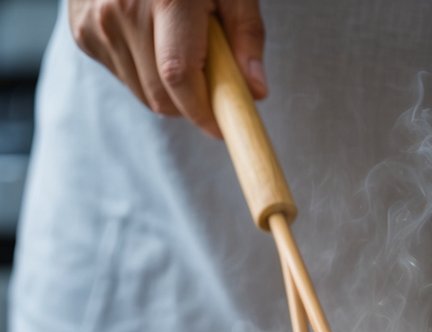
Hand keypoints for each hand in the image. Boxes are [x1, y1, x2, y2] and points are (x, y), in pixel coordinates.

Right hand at [68, 0, 266, 136]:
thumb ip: (246, 35)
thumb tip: (255, 91)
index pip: (180, 77)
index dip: (203, 112)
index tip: (223, 125)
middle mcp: (123, 9)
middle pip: (161, 95)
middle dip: (190, 104)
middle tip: (209, 81)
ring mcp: (97, 22)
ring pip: (143, 93)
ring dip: (168, 89)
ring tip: (178, 45)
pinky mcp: (83, 32)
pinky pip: (123, 76)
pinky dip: (144, 72)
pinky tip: (151, 38)